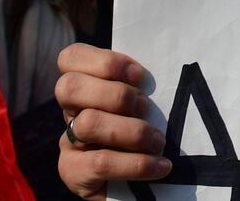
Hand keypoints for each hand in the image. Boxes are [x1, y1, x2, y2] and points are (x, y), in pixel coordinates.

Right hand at [56, 44, 169, 198]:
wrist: (141, 181)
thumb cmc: (149, 130)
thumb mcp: (146, 101)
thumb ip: (144, 83)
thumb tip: (172, 63)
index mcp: (87, 85)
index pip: (70, 58)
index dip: (104, 61)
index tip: (139, 74)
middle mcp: (70, 110)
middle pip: (69, 86)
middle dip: (115, 94)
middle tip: (146, 107)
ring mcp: (67, 141)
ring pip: (87, 123)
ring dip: (132, 131)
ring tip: (158, 141)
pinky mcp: (72, 173)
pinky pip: (100, 163)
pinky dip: (137, 164)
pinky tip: (160, 166)